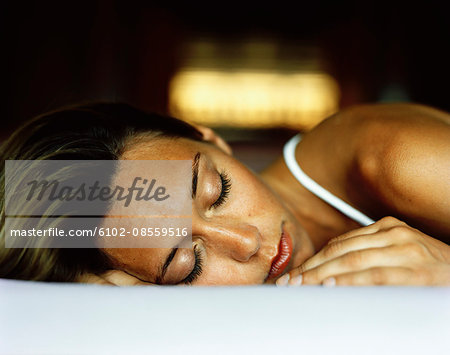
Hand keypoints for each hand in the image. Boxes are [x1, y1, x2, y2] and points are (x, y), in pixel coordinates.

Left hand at [276, 216, 449, 285]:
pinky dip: (350, 281)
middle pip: (340, 251)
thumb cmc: (430, 269)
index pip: (338, 244)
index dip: (313, 260)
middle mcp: (394, 234)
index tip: (293, 275)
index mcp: (386, 228)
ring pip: (352, 261)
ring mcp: (406, 250)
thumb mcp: (398, 254)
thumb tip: (328, 273)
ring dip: (321, 275)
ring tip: (300, 287)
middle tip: (288, 284)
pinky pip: (375, 276)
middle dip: (310, 269)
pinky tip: (331, 287)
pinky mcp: (417, 271)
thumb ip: (369, 256)